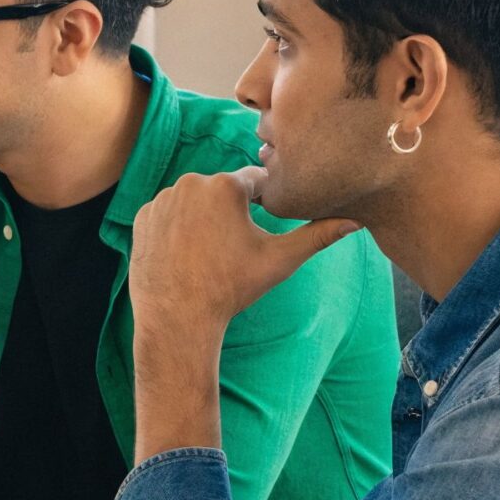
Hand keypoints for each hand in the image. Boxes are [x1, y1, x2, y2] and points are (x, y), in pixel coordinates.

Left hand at [128, 168, 357, 343]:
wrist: (178, 318)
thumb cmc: (231, 288)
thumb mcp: (280, 260)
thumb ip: (318, 235)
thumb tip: (357, 221)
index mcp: (225, 186)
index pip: (256, 181)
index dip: (264, 202)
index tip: (262, 225)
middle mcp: (189, 183)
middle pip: (222, 190)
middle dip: (232, 211)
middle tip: (234, 246)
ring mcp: (161, 200)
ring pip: (194, 201)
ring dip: (204, 217)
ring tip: (209, 252)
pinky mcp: (142, 218)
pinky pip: (168, 214)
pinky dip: (178, 228)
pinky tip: (186, 253)